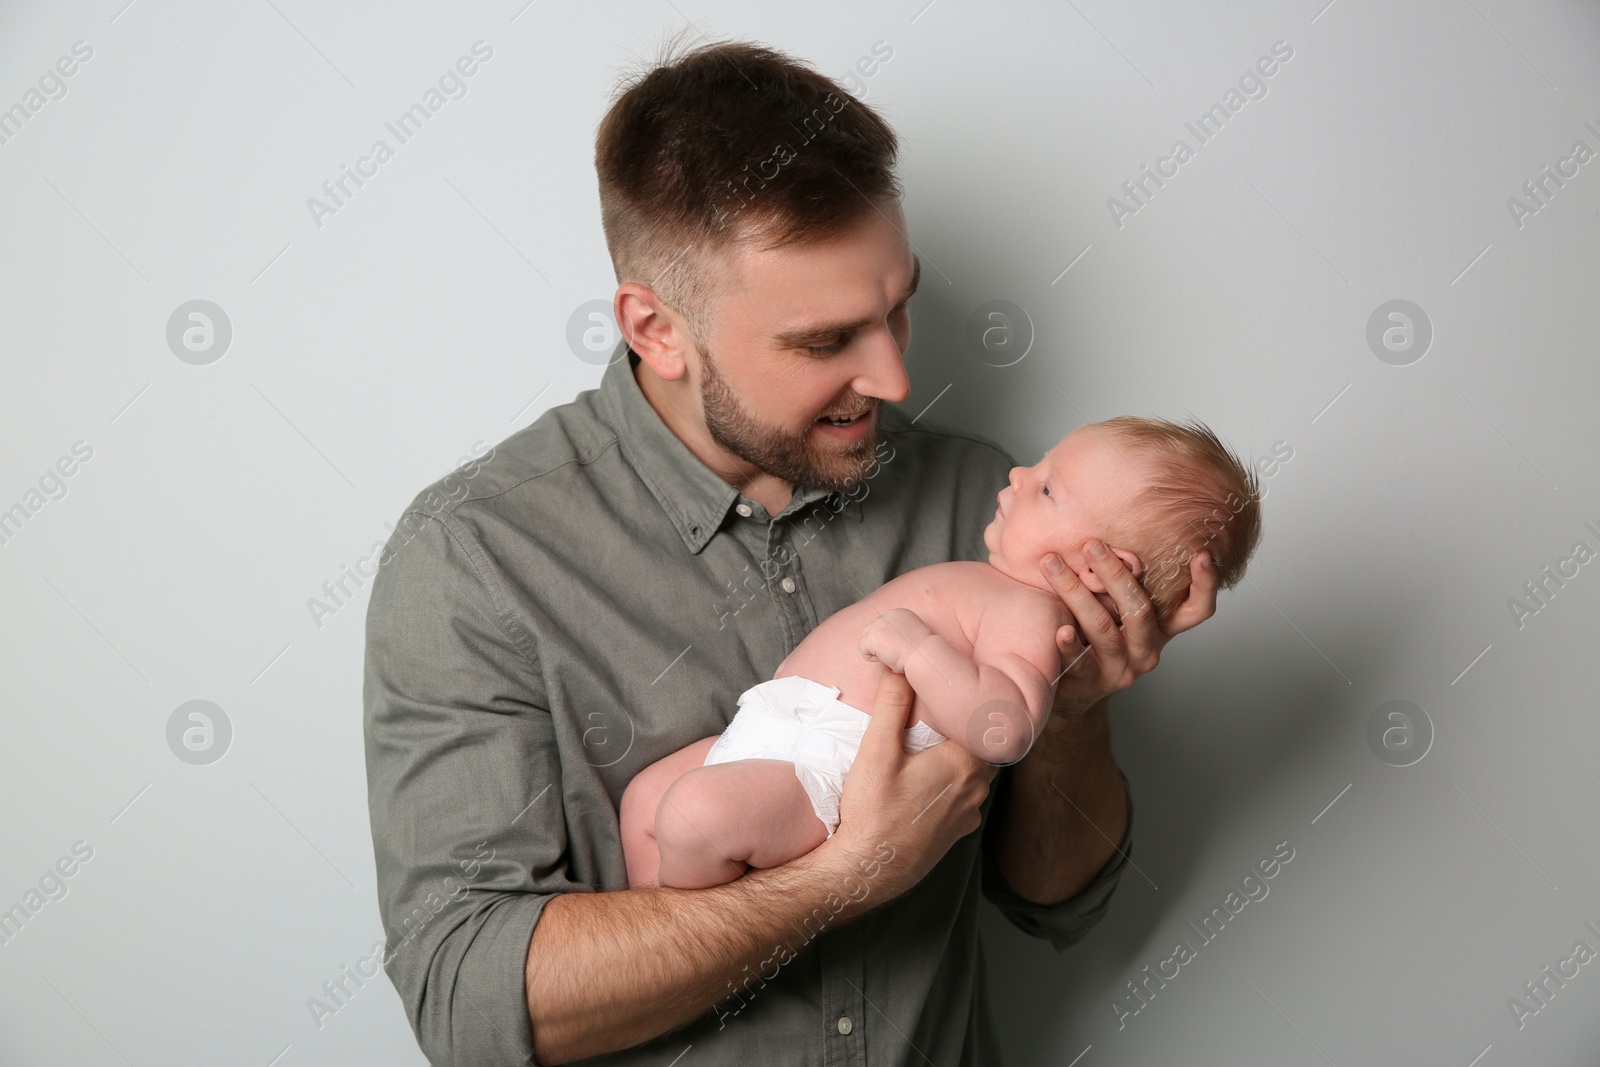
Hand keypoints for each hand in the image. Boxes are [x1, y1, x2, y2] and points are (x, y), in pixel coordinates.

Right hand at [822, 671, 996, 905]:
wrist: (867, 870)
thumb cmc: (872, 812)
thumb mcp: (876, 750)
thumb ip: (892, 704)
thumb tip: (898, 665)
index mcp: (963, 763)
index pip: (984, 723)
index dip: (971, 707)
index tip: (957, 694)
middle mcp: (975, 789)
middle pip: (982, 747)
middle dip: (966, 732)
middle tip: (943, 715)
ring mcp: (968, 815)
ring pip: (975, 775)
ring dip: (960, 760)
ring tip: (934, 747)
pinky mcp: (956, 834)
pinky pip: (964, 799)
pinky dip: (952, 787)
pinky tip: (926, 784)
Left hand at [857, 608, 931, 674]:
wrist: (924, 655)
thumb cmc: (921, 653)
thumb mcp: (911, 638)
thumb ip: (898, 635)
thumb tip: (888, 644)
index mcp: (900, 613)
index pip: (881, 627)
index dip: (888, 642)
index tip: (902, 648)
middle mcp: (888, 614)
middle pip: (870, 631)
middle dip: (879, 645)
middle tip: (896, 654)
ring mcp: (879, 623)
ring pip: (865, 641)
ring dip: (876, 652)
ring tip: (893, 655)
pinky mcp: (873, 634)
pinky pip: (863, 650)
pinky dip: (873, 658)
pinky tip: (888, 657)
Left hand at [1040, 541, 1216, 717]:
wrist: (1074, 691)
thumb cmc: (1097, 640)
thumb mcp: (1119, 613)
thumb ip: (1123, 585)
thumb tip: (1110, 529)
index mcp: (1161, 629)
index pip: (1196, 610)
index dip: (1205, 585)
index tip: (1203, 555)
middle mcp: (1147, 650)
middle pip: (1139, 610)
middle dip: (1115, 574)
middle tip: (1092, 545)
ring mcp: (1121, 668)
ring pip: (1103, 628)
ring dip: (1075, 592)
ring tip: (1052, 566)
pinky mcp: (1092, 683)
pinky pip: (1080, 662)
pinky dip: (1070, 644)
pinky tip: (1060, 630)